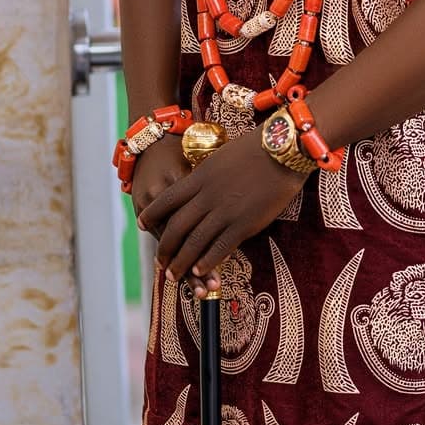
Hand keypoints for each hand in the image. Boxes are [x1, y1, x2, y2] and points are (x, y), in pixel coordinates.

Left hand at [137, 136, 305, 285]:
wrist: (282, 150)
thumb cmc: (256, 148)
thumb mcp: (221, 157)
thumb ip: (206, 175)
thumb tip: (197, 186)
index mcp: (200, 177)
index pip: (167, 199)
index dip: (152, 214)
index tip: (141, 224)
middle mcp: (207, 196)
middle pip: (176, 226)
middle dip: (165, 247)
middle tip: (159, 262)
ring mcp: (225, 212)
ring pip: (194, 242)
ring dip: (181, 262)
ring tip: (173, 275)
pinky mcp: (244, 224)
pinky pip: (220, 248)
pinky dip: (207, 262)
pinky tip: (200, 271)